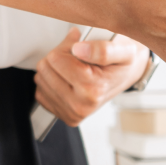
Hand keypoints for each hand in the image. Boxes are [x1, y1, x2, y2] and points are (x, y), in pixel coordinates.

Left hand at [34, 27, 150, 125]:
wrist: (125, 77)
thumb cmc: (121, 64)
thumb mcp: (123, 50)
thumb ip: (103, 48)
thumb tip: (79, 50)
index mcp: (93, 90)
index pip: (55, 58)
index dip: (67, 48)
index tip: (81, 51)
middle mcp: (81, 105)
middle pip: (45, 68)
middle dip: (59, 58)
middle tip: (78, 61)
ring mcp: (72, 113)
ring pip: (41, 78)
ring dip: (55, 70)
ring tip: (75, 70)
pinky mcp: (64, 116)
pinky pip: (41, 92)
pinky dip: (52, 83)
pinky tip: (69, 81)